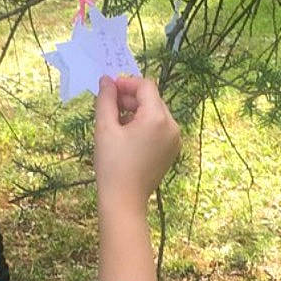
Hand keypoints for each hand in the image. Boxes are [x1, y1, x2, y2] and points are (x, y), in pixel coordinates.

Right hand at [94, 74, 181, 202]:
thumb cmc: (112, 164)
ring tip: (115, 122)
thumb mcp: (105, 128)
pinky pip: (159, 127)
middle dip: (130, 98)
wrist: (124, 200)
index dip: (126, 83)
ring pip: (156, 112)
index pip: (146, 86)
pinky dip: (144, 124)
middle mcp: (172, 126)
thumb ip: (106, 99)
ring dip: (136, 111)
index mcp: (157, 118)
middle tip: (109, 106)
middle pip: (152, 99)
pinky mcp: (172, 149)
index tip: (109, 89)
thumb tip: (106, 80)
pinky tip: (127, 135)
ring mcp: (175, 139)